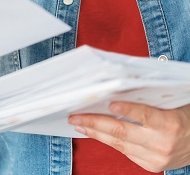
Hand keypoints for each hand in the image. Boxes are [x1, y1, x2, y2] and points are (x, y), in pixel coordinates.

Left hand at [69, 101, 189, 171]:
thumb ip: (147, 98)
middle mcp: (163, 143)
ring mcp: (157, 157)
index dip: (127, 110)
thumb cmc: (180, 114)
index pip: (145, 115)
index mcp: (170, 123)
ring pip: (119, 143)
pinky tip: (94, 132)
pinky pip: (125, 151)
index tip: (110, 104)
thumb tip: (116, 87)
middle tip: (74, 116)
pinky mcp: (152, 166)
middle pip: (123, 131)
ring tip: (78, 124)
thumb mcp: (169, 102)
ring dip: (95, 133)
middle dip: (95, 123)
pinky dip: (108, 140)